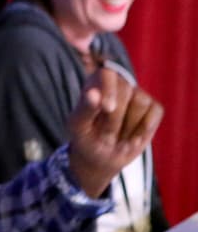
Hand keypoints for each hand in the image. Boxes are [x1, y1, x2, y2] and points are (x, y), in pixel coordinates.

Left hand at [67, 64, 162, 197]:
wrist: (102, 158)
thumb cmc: (86, 138)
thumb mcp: (78, 126)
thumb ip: (84, 109)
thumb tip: (93, 93)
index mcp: (95, 83)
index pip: (107, 73)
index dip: (109, 90)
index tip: (107, 109)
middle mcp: (118, 84)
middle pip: (126, 90)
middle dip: (115, 118)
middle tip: (104, 134)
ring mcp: (138, 95)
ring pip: (142, 102)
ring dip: (128, 126)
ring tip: (116, 136)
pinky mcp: (153, 109)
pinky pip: (155, 113)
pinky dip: (143, 130)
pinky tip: (131, 138)